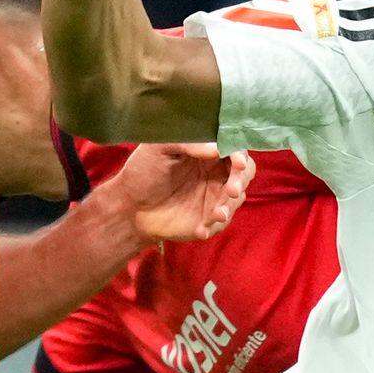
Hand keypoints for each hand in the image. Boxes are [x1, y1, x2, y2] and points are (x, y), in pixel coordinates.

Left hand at [105, 146, 250, 245]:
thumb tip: (216, 148)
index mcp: (207, 152)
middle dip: (241, 181)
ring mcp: (214, 196)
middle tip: (232, 190)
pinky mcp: (208, 218)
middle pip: (244, 173)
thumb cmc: (143, 171)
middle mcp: (215, 173)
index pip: (234, 148)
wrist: (129, 205)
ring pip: (237, 199)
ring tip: (216, 214)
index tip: (238, 163)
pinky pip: (220, 222)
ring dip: (230, 206)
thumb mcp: (159, 148)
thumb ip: (187, 143)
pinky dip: (214, 225)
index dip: (240, 154)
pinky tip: (201, 228)